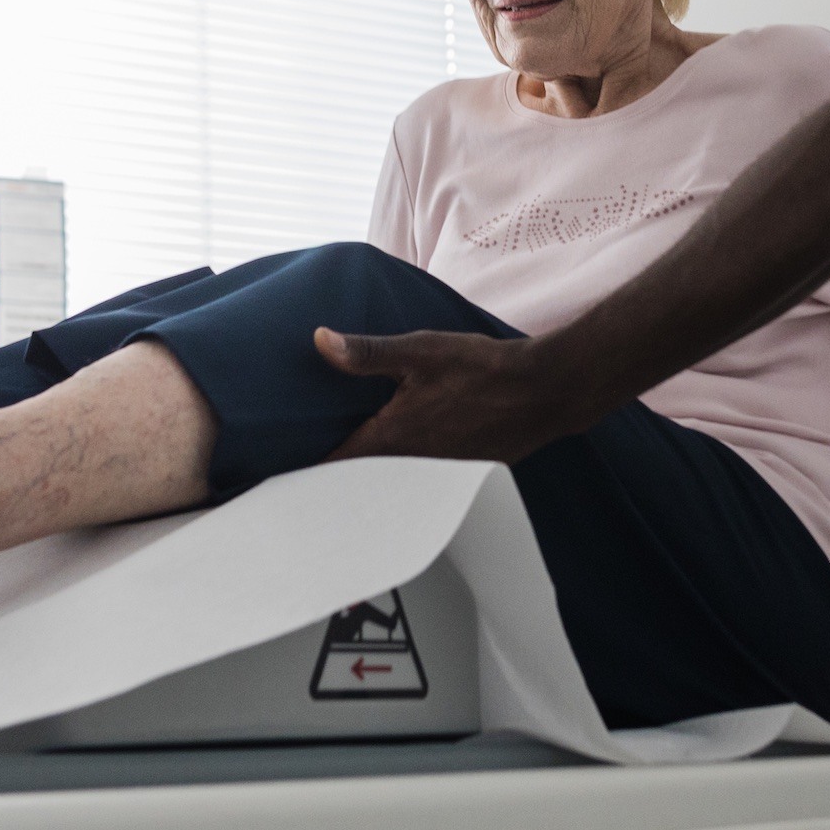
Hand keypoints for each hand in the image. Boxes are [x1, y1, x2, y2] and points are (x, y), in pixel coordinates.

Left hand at [313, 327, 580, 462]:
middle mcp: (412, 465)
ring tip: (346, 482)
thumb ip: (368, 352)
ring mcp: (438, 475)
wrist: (544, 391)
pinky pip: (419, 485)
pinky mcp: (460, 475)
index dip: (310, 472)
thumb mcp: (422, 351)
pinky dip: (401, 483)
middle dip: (337, 483)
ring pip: (391, 488)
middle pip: (361, 485)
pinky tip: (400, 468)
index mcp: (394, 437)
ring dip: (369, 485)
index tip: (285, 478)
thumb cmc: (483, 368)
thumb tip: (321, 341)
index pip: (339, 465)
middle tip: (309, 484)